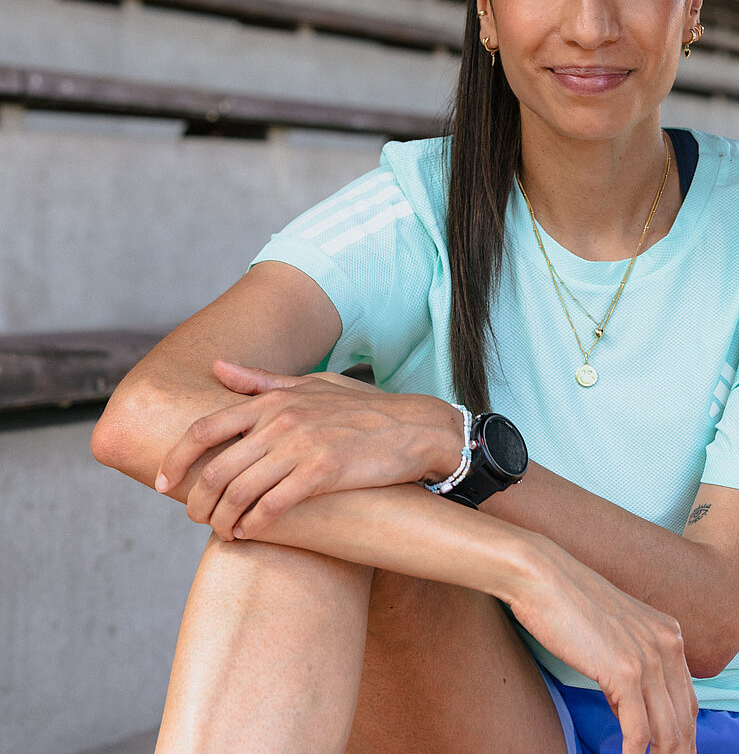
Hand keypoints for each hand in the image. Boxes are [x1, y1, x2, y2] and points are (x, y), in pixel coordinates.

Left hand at [155, 361, 461, 540]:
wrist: (415, 427)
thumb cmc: (363, 408)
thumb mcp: (312, 384)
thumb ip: (262, 381)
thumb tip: (217, 368)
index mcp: (274, 401)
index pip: (205, 428)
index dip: (176, 458)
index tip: (162, 482)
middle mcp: (282, 420)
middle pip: (215, 468)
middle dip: (196, 500)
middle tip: (196, 518)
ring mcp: (303, 445)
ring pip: (240, 492)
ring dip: (223, 519)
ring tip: (223, 532)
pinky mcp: (325, 471)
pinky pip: (275, 504)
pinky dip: (256, 523)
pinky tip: (252, 532)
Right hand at [509, 536, 697, 753]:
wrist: (543, 576)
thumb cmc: (568, 602)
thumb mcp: (615, 630)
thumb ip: (630, 664)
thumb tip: (627, 707)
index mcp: (669, 633)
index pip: (688, 699)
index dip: (685, 733)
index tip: (676, 752)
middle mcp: (667, 645)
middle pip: (684, 719)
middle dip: (678, 751)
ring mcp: (648, 658)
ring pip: (668, 731)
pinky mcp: (625, 672)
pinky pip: (638, 731)